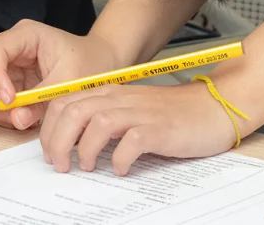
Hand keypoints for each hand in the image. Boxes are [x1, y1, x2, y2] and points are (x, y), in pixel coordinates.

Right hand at [0, 20, 123, 129]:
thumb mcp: (71, 80)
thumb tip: (17, 118)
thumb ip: (42, 99)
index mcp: (25, 34)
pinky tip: (16, 117)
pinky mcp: (8, 80)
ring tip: (10, 116)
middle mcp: (9, 45)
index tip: (8, 99)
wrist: (102, 64)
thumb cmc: (90, 62)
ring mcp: (6, 62)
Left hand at [38, 80, 241, 174]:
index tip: (50, 152)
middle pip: (73, 112)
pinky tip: (121, 169)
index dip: (50, 128)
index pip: (65, 102)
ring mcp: (140, 112)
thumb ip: (104, 119)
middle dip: (58, 141)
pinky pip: (132, 141)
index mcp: (109, 93)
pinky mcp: (160, 129)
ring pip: (96, 123)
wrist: (213, 107)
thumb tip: (73, 143)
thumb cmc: (171, 114)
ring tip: (87, 167)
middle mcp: (120, 99)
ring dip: (85, 149)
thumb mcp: (130, 111)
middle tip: (61, 165)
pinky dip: (121, 158)